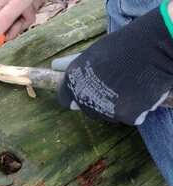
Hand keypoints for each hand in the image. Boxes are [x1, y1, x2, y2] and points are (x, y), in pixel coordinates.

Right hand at [0, 0, 43, 39]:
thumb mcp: (18, 3)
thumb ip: (6, 18)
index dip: (7, 32)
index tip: (19, 26)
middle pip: (7, 28)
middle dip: (21, 22)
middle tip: (27, 10)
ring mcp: (9, 6)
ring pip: (18, 22)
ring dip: (28, 15)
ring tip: (31, 2)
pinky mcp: (18, 5)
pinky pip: (24, 15)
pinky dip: (31, 10)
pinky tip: (33, 2)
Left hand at [58, 2, 172, 124]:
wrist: (153, 47)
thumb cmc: (122, 46)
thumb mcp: (91, 52)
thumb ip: (72, 64)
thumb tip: (54, 66)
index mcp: (73, 80)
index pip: (64, 100)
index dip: (74, 98)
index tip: (84, 94)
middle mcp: (84, 96)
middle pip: (87, 109)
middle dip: (98, 101)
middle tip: (114, 85)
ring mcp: (105, 108)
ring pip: (108, 115)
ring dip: (117, 106)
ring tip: (129, 85)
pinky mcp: (126, 115)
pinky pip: (131, 117)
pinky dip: (137, 110)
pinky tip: (142, 92)